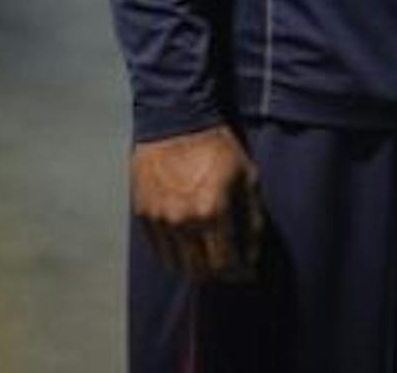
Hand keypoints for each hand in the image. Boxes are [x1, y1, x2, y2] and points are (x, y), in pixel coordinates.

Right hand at [130, 124, 264, 282]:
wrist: (175, 122)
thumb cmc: (217, 146)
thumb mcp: (248, 175)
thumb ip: (252, 217)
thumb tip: (253, 251)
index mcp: (213, 212)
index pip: (225, 262)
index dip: (239, 272)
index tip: (248, 272)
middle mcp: (183, 222)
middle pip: (199, 270)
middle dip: (218, 274)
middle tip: (230, 269)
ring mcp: (160, 220)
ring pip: (176, 265)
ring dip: (195, 269)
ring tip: (209, 261)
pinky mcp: (143, 215)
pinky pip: (158, 250)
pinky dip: (174, 256)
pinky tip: (187, 249)